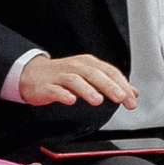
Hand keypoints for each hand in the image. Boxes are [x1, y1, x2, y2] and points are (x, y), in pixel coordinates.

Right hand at [19, 54, 138, 108]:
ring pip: (75, 80)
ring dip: (88, 90)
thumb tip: (132, 93)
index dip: (122, 85)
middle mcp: (75, 67)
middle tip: (120, 98)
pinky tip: (71, 100)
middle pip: (94, 74)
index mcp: (88, 64)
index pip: (109, 71)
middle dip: (109, 86)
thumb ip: (111, 84)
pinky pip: (56, 89)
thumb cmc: (62, 76)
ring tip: (98, 100)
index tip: (131, 99)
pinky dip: (64, 94)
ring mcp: (60, 76)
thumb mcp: (88, 77)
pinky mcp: (46, 86)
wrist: (31, 74)